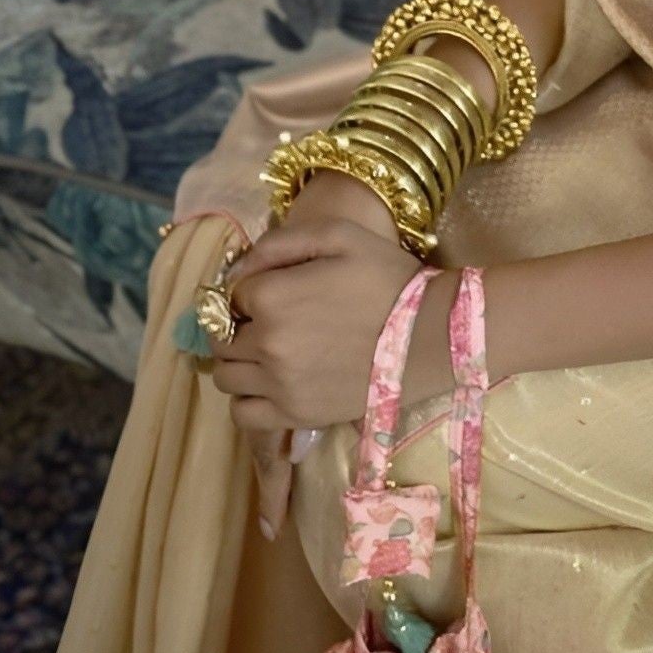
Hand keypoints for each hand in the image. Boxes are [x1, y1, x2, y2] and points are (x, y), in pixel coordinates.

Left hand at [211, 211, 432, 441]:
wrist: (430, 335)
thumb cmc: (387, 278)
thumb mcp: (339, 236)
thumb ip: (281, 241)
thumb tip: (239, 266)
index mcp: (271, 296)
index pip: (231, 293)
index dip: (250, 288)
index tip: (275, 288)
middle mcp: (266, 343)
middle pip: (222, 337)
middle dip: (240, 325)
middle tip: (274, 320)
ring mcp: (278, 384)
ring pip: (226, 376)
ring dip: (240, 361)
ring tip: (272, 353)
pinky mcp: (294, 416)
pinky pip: (242, 414)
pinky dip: (247, 399)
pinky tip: (271, 384)